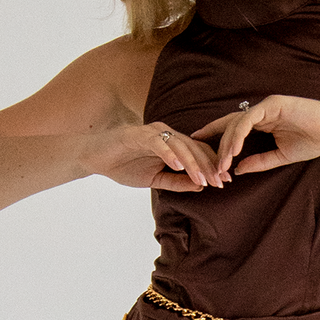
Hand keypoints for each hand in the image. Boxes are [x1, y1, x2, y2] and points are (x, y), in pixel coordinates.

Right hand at [79, 121, 227, 192]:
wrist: (94, 157)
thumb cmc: (124, 166)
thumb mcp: (154, 179)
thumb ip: (176, 182)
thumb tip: (200, 186)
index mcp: (171, 143)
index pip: (197, 152)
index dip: (212, 167)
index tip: (225, 183)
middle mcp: (165, 133)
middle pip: (193, 147)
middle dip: (208, 165)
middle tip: (221, 181)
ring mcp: (152, 132)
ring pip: (179, 145)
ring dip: (192, 162)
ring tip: (202, 178)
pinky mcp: (137, 134)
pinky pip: (157, 142)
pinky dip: (169, 154)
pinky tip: (178, 167)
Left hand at [192, 96, 319, 178]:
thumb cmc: (314, 140)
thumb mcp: (282, 156)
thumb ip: (260, 161)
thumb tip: (238, 169)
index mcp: (263, 121)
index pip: (233, 127)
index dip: (214, 134)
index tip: (198, 146)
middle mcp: (261, 111)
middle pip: (230, 126)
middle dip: (219, 148)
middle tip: (212, 169)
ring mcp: (266, 105)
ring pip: (236, 123)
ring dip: (227, 145)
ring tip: (222, 164)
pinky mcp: (273, 104)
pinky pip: (249, 119)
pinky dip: (239, 134)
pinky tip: (235, 150)